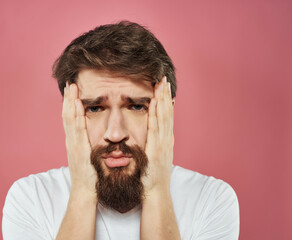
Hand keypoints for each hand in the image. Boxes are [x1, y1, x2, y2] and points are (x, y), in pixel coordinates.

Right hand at [62, 82, 96, 195]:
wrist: (86, 190)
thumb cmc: (89, 174)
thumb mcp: (87, 156)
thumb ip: (87, 145)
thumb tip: (91, 136)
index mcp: (74, 141)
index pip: (70, 119)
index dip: (70, 104)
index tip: (72, 91)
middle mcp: (71, 140)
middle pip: (67, 115)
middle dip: (68, 99)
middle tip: (70, 83)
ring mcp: (73, 144)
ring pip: (70, 119)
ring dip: (70, 102)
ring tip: (72, 88)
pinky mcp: (79, 148)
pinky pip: (77, 128)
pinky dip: (76, 115)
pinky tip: (77, 104)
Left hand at [142, 76, 173, 194]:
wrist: (155, 192)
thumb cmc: (152, 175)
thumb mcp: (154, 155)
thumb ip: (154, 143)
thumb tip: (152, 133)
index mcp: (165, 140)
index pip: (167, 116)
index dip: (166, 101)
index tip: (164, 87)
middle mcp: (166, 139)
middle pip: (167, 113)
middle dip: (166, 95)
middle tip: (164, 79)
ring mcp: (163, 144)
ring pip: (163, 117)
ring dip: (162, 100)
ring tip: (161, 85)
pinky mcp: (156, 149)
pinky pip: (155, 129)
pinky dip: (155, 115)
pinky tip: (153, 104)